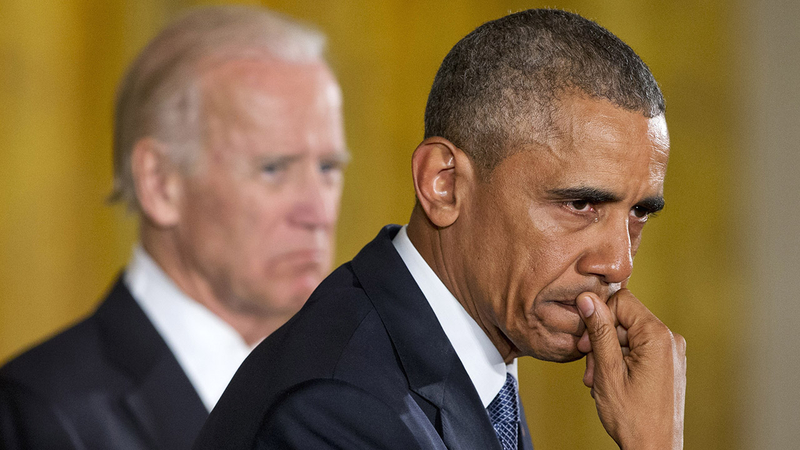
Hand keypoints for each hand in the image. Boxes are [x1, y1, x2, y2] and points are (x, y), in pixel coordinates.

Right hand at [576, 289, 685, 448]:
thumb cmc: (634, 418)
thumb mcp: (608, 371)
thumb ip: (599, 331)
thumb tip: (588, 299)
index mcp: (658, 337)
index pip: (622, 301)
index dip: (599, 316)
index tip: (586, 341)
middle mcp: (670, 340)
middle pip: (624, 320)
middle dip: (602, 341)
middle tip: (591, 367)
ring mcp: (671, 353)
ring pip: (628, 336)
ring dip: (608, 355)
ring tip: (598, 381)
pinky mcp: (668, 365)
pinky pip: (638, 350)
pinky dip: (620, 362)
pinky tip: (610, 382)